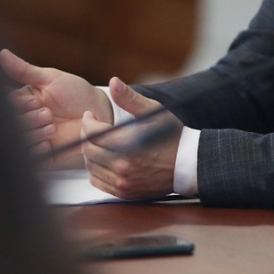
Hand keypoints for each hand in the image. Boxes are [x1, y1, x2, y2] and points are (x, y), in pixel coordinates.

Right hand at [0, 49, 111, 158]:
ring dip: (34, 132)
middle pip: (11, 124)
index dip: (19, 105)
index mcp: (23, 101)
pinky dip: (38, 149)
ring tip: (52, 125)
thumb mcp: (50, 78)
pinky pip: (30, 156)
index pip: (6, 105)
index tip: (36, 100)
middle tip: (47, 113)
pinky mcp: (44, 153)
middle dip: (29, 119)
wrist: (99, 112)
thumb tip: (2, 54)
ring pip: (19, 140)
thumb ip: (24, 70)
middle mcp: (26, 119)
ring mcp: (34, 136)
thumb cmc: (76, 92)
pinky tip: (50, 141)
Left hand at [81, 77, 182, 197]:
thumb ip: (130, 98)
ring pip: (90, 166)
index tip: (90, 116)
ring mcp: (123, 181)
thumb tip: (113, 81)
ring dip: (90, 152)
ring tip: (99, 142)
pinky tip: (103, 159)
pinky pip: (97, 182)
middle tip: (92, 127)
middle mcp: (123, 166)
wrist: (188, 164)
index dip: (87, 121)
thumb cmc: (172, 135)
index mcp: (129, 144)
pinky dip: (95, 170)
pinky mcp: (124, 192)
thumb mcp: (154, 112)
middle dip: (86, 135)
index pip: (92, 133)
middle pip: (88, 150)